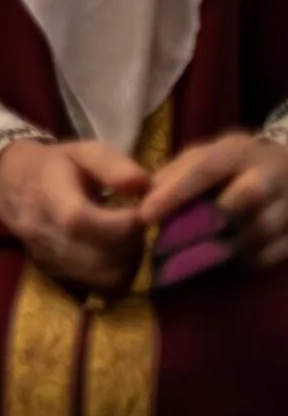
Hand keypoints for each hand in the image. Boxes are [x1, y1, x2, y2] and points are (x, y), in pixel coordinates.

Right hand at [0, 137, 148, 289]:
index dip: (122, 222)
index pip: (82, 221)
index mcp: (49, 197)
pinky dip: (113, 272)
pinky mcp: (52, 272)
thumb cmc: (52, 165)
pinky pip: (94, 284)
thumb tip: (144, 185)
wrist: (6, 183)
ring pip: (100, 275)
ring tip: (127, 239)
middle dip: (131, 244)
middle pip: (98, 256)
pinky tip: (114, 251)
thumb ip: (113, 166)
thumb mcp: (82, 152)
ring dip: (126, 261)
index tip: (142, 211)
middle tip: (138, 226)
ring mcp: (46, 257)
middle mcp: (43, 233)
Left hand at [140, 130, 287, 270]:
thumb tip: (142, 199)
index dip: (175, 193)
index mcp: (237, 151)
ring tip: (193, 259)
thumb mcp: (203, 158)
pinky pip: (274, 253)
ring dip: (224, 248)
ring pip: (262, 229)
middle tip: (174, 244)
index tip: (146, 216)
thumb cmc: (233, 166)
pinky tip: (224, 264)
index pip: (204, 168)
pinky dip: (247, 262)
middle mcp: (270, 173)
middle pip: (247, 195)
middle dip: (208, 222)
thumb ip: (172, 175)